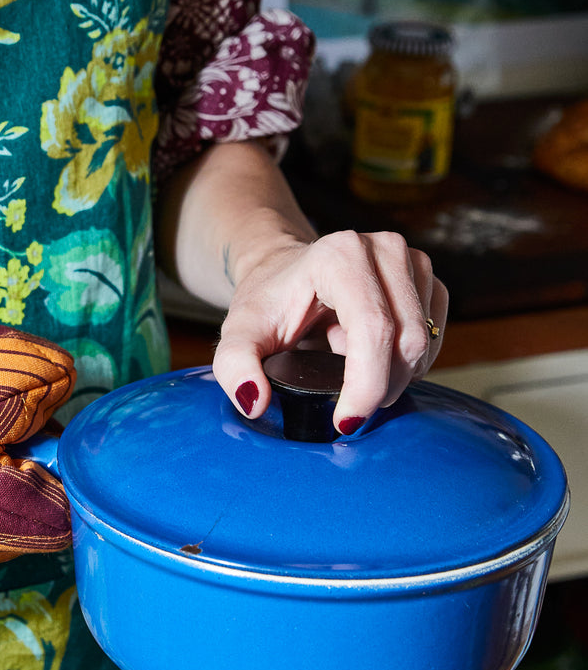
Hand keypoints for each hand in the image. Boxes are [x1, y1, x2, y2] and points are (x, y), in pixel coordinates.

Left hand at [212, 229, 447, 433]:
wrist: (284, 273)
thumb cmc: (265, 303)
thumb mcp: (238, 335)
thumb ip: (234, 368)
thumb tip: (254, 402)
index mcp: (339, 256)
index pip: (373, 330)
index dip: (366, 385)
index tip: (346, 421)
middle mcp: (382, 249)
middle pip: (406, 340)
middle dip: (380, 388)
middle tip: (349, 407)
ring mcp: (410, 260)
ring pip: (424, 342)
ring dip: (394, 377)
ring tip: (352, 375)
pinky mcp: (426, 278)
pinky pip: (435, 336)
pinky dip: (409, 363)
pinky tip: (374, 360)